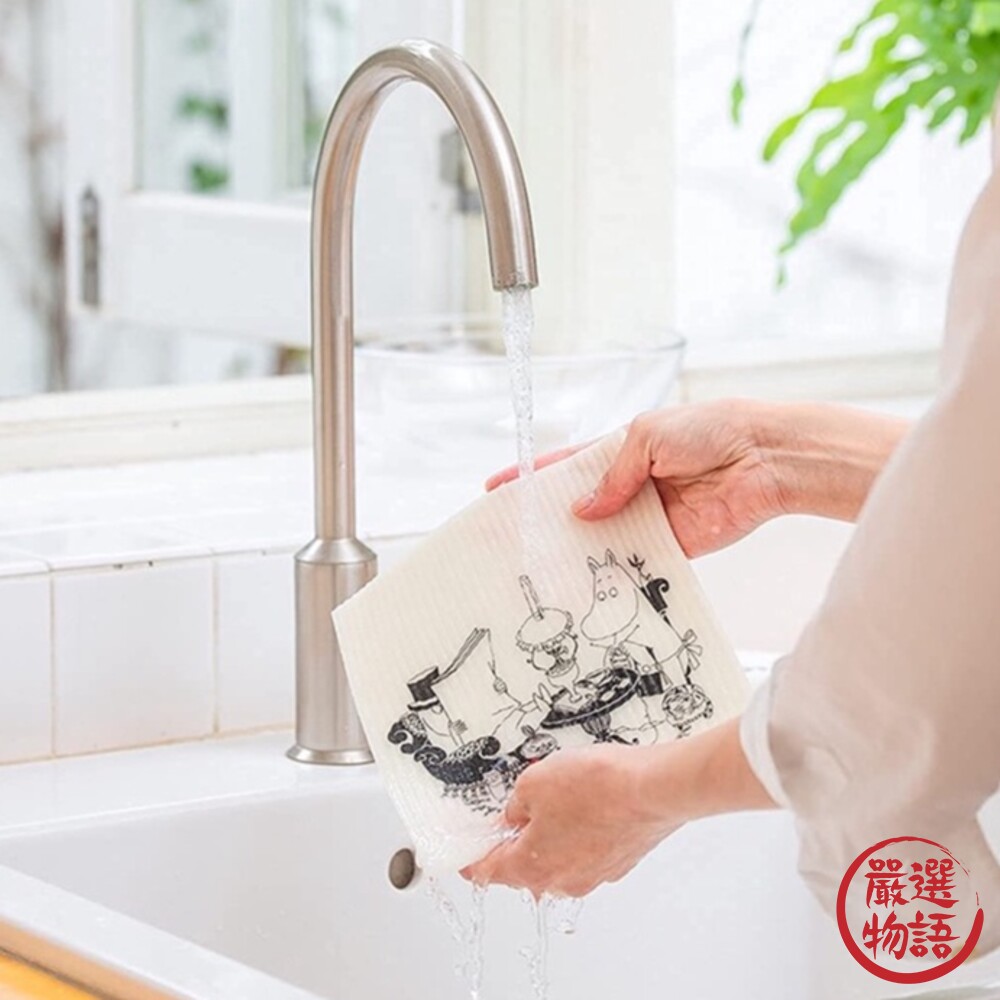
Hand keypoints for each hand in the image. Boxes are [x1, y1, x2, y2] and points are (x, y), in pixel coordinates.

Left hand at [463, 744, 675, 896]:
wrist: (652, 788)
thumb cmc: (597, 787)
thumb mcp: (533, 782)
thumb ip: (515, 803)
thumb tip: (515, 813)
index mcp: (532, 867)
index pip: (488, 873)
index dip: (471, 861)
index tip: (464, 859)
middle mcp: (563, 881)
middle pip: (524, 868)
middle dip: (516, 842)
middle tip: (514, 813)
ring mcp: (594, 874)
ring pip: (559, 858)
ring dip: (552, 835)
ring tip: (561, 798)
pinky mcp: (619, 861)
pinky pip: (588, 850)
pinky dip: (581, 833)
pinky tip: (588, 804)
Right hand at [486, 400, 907, 556]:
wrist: (764, 459)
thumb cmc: (710, 430)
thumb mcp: (648, 436)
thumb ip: (613, 474)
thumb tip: (582, 509)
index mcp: (621, 453)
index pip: (566, 467)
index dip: (532, 478)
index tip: (497, 491)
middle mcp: (630, 488)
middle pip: (579, 510)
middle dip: (548, 524)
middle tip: (514, 541)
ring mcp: (648, 519)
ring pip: (603, 541)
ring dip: (578, 553)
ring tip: (541, 570)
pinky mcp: (672, 547)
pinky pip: (637, 564)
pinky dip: (616, 575)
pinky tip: (588, 587)